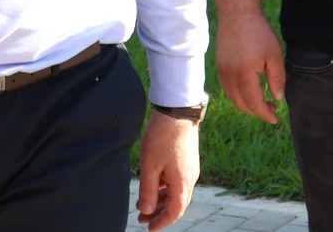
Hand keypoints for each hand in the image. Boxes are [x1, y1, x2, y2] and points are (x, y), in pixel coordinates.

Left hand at [135, 110, 200, 229]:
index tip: (149, 228)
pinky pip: (177, 181)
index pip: (175, 212)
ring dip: (161, 201)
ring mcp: (190, 169)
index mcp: (183, 183)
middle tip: (142, 219)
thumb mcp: (150, 166)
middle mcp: (190, 178)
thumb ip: (148, 191)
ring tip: (144, 204)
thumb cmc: (162, 137)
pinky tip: (153, 186)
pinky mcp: (187, 160)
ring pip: (176, 192)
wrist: (177, 111)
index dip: (162, 222)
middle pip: (177, 204)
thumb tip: (147, 210)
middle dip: (159, 213)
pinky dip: (165, 188)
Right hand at [212, 9, 284, 122]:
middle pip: (241, 104)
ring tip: (262, 101)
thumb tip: (278, 98)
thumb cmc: (258, 32)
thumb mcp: (274, 55)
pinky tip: (249, 90)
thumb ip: (277, 79)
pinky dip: (238, 95)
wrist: (237, 13)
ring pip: (232, 98)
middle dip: (257, 111)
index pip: (254, 103)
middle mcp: (229, 76)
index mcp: (244, 75)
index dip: (265, 114)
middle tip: (272, 109)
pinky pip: (227, 88)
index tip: (275, 119)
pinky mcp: (219, 65)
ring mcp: (222, 71)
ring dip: (246, 104)